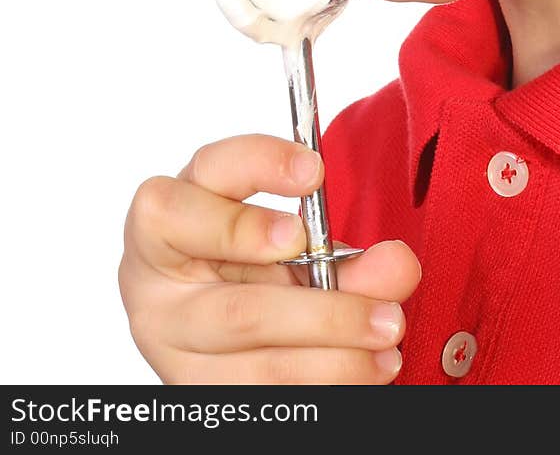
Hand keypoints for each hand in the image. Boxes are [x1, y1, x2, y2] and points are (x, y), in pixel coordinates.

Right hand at [118, 133, 420, 383]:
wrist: (202, 319)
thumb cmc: (242, 260)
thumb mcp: (284, 239)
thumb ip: (340, 248)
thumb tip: (398, 266)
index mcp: (168, 215)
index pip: (204, 176)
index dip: (259, 168)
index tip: (315, 174)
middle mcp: (154, 284)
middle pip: (238, 309)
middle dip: (322, 315)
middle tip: (385, 312)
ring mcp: (168, 348)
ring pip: (255, 364)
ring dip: (335, 357)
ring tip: (386, 341)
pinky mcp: (191, 390)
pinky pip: (263, 396)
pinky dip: (324, 384)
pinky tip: (365, 369)